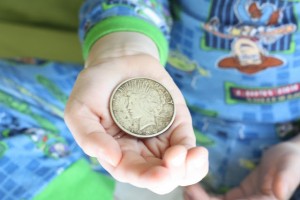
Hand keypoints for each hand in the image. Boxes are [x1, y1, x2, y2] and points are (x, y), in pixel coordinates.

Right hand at [64, 32, 208, 193]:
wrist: (119, 61)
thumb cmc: (95, 86)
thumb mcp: (79, 109)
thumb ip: (89, 136)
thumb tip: (112, 158)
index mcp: (117, 153)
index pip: (132, 173)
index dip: (146, 178)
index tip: (160, 175)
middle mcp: (141, 152)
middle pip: (159, 175)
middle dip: (171, 174)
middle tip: (175, 160)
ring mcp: (161, 139)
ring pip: (179, 168)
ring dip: (189, 169)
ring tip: (193, 156)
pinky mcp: (177, 125)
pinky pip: (188, 146)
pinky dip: (196, 157)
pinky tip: (199, 153)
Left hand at [184, 139, 299, 199]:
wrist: (290, 156)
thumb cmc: (294, 160)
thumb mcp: (291, 167)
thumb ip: (285, 179)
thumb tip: (279, 193)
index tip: (198, 197)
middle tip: (188, 191)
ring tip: (188, 189)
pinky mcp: (239, 198)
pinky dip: (205, 197)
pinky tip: (194, 188)